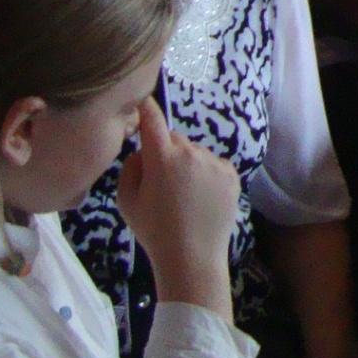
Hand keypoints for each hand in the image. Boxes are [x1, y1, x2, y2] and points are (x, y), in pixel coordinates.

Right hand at [117, 99, 238, 316]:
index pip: (152, 118)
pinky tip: (200, 198)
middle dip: (164, 151)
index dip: (145, 106)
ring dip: (185, 163)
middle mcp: (191, 152)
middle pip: (172, 138)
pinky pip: (211, 163)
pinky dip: (204, 173)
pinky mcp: (231, 172)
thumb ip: (130, 166)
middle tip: (160, 181)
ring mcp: (214, 162)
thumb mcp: (126, 200)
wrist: (192, 258)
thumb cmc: (154, 231)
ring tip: (182, 197)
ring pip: (193, 152)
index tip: (140, 99)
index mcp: (162, 158)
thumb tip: (141, 149)